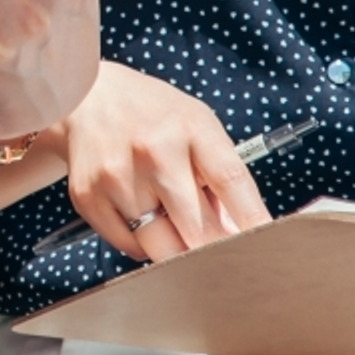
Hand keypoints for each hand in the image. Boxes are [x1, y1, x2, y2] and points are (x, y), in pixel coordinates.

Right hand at [58, 63, 266, 264]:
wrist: (87, 96)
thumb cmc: (152, 114)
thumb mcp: (197, 126)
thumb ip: (220, 177)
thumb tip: (238, 235)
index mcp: (191, 127)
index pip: (232, 181)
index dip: (254, 222)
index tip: (267, 251)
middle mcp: (154, 151)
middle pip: (197, 229)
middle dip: (214, 250)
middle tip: (221, 258)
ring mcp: (118, 176)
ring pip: (162, 248)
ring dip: (178, 250)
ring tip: (176, 227)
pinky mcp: (88, 197)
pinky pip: (130, 246)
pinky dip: (144, 245)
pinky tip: (144, 219)